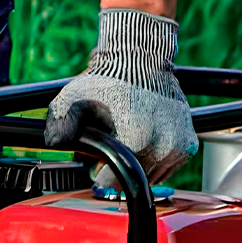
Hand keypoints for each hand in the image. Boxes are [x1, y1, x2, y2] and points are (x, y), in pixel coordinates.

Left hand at [44, 8, 196, 186]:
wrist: (141, 60)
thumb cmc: (106, 80)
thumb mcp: (73, 100)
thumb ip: (60, 124)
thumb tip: (53, 144)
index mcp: (136, 139)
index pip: (115, 182)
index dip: (101, 180)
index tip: (95, 173)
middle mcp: (162, 146)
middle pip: (134, 181)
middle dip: (119, 172)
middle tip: (109, 153)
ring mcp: (178, 147)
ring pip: (153, 177)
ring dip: (138, 168)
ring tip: (127, 143)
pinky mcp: (188, 145)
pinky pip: (167, 167)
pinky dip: (154, 161)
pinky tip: (143, 141)